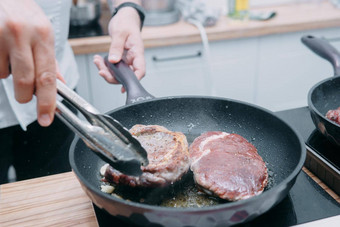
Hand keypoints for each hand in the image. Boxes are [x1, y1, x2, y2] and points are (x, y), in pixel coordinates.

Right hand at [0, 0, 56, 126]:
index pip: (48, 76)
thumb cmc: (21, 12)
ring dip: (8, 74)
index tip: (47, 117)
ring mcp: (1, 35)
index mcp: (43, 34)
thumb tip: (60, 84)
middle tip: (25, 96)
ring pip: (4, 74)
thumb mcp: (42, 32)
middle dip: (25, 95)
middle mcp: (23, 34)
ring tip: (10, 56)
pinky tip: (0, 51)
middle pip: (26, 80)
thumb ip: (50, 60)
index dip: (48, 101)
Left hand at [94, 6, 144, 92]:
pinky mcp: (120, 59)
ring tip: (97, 62)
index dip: (134, 80)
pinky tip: (98, 60)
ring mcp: (126, 60)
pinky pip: (113, 67)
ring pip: (118, 73)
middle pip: (127, 75)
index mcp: (138, 52)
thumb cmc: (126, 23)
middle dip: (113, 77)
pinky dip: (104, 66)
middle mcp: (133, 59)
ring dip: (106, 71)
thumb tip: (113, 60)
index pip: (140, 70)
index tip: (124, 85)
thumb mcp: (120, 33)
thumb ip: (116, 47)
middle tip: (102, 71)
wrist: (124, 18)